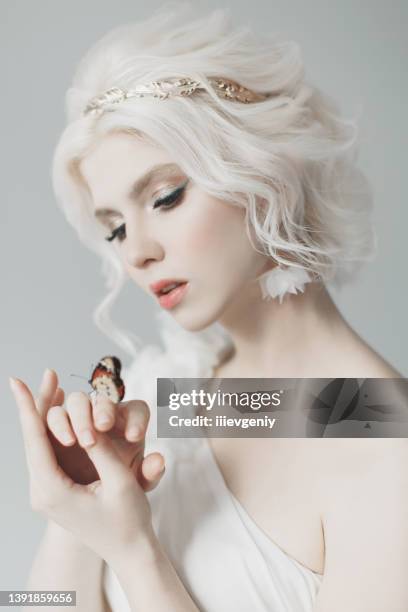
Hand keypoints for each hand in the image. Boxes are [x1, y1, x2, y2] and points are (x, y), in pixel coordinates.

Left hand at [10, 371, 162, 565]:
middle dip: (38, 404)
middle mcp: (42, 491)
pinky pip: (48, 452)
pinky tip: (58, 410)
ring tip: (52, 384)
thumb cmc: (128, 519)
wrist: (128, 551)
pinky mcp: (55, 490)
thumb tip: (88, 423)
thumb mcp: (119, 483)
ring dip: (45, 415)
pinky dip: (52, 429)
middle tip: (47, 374)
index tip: (16, 382)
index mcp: (53, 491)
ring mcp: (46, 492)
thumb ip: (102, 451)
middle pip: (33, 439)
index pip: (35, 441)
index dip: (28, 408)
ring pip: (38, 444)